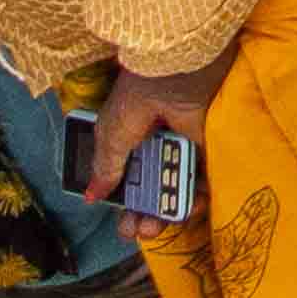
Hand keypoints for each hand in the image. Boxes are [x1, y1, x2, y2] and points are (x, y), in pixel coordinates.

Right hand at [83, 52, 235, 216]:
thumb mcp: (112, 132)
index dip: (125, 207)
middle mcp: (153, 148)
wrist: (179, 67)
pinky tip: (189, 206)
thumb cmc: (140, 95)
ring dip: (168, 213)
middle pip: (150, 192)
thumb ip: (105, 167)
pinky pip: (200, 180)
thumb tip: (91, 196)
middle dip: (144, 217)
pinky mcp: (205, 148)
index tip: (125, 226)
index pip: (125, 182)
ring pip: (175, 190)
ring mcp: (179, 148)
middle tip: (142, 231)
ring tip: (159, 225)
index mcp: (126, 143)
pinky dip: (195, 196)